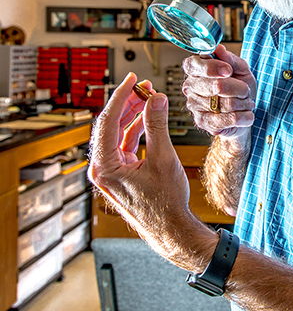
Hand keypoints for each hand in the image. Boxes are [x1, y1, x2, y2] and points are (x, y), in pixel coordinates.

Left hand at [88, 72, 215, 267]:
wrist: (171, 230)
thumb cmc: (165, 204)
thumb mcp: (163, 159)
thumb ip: (158, 126)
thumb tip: (156, 99)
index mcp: (105, 167)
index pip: (107, 122)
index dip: (121, 97)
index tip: (132, 80)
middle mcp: (102, 170)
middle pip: (110, 126)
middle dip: (127, 104)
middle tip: (142, 86)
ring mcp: (111, 172)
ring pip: (118, 134)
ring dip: (133, 116)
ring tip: (148, 99)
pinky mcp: (121, 174)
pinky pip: (125, 145)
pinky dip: (137, 131)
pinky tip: (149, 119)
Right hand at [182, 44, 255, 139]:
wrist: (243, 113)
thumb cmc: (238, 88)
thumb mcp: (240, 69)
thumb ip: (230, 58)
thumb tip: (219, 48)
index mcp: (196, 70)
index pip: (193, 65)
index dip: (212, 67)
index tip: (228, 70)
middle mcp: (191, 87)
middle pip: (216, 85)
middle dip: (239, 88)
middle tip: (245, 90)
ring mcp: (195, 106)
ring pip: (226, 103)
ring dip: (244, 102)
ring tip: (246, 102)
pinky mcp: (203, 122)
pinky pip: (229, 119)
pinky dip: (244, 116)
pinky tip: (247, 114)